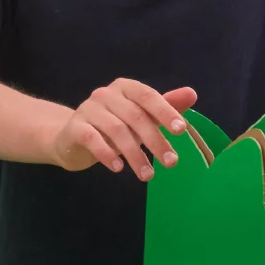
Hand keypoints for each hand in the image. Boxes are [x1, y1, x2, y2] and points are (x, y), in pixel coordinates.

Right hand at [49, 81, 197, 180]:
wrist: (72, 138)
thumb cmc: (113, 125)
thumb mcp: (140, 117)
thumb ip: (165, 106)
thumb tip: (192, 94)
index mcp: (125, 88)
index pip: (148, 96)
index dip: (165, 111)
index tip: (181, 130)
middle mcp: (106, 94)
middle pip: (135, 116)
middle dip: (155, 141)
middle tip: (171, 162)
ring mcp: (88, 109)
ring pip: (116, 131)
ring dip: (135, 155)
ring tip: (148, 175)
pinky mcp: (74, 127)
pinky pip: (92, 139)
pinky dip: (107, 154)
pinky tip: (118, 169)